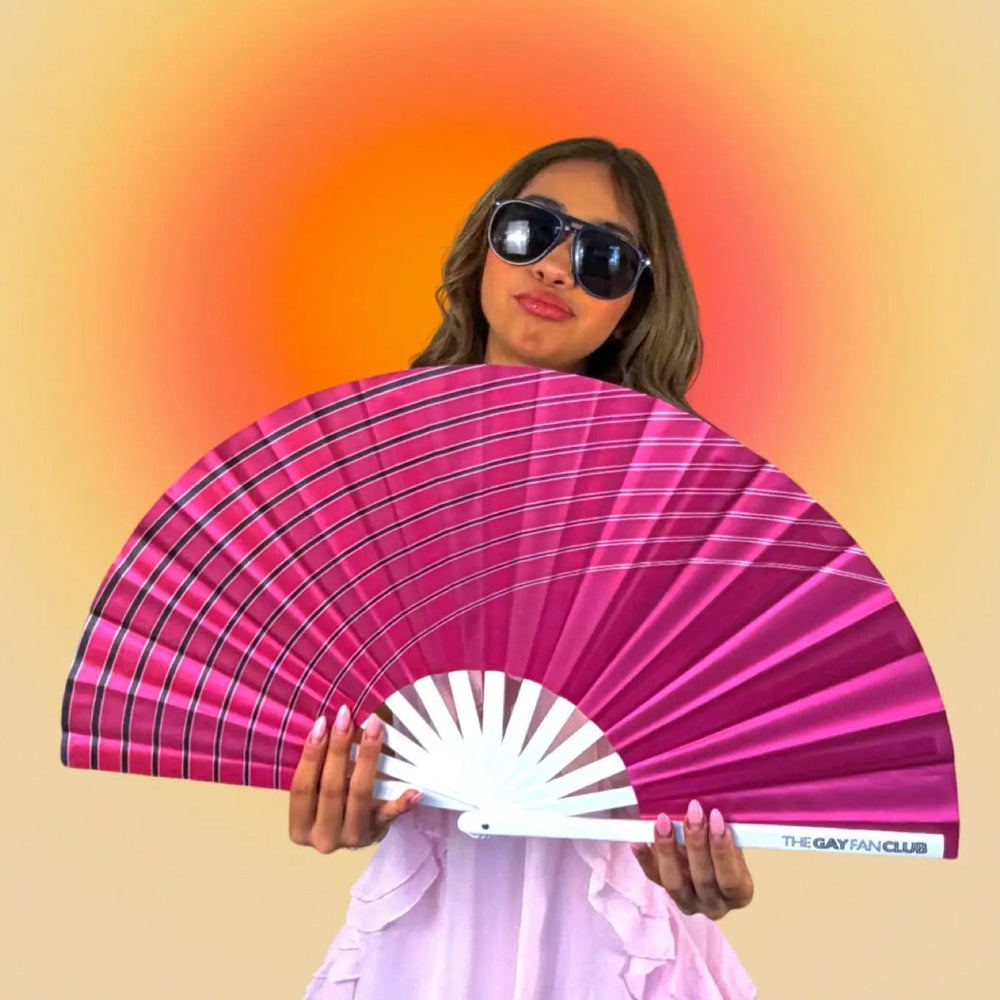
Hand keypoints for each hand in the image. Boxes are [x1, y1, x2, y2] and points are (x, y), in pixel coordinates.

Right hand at [288, 705, 420, 852]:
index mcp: (300, 828)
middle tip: (346, 716)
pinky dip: (402, 802)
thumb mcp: (315, 790)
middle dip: (339, 748)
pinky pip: (391, 815)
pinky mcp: (379, 832)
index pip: (302, 788)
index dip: (311, 754)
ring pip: (360, 794)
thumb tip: (327, 720)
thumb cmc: (328, 802)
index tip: (321, 722)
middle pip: (331, 788)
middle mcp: (324, 837)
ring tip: (374, 728)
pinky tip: (414, 789)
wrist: (354, 831)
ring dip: (368, 757)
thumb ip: (317, 765)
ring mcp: (353, 837)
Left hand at [633, 799, 753, 919]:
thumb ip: (724, 831)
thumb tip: (713, 808)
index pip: (731, 879)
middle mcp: (713, 904)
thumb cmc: (722, 844)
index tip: (716, 816)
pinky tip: (638, 840)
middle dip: (696, 843)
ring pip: (674, 882)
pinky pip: (652, 876)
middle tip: (692, 812)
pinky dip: (644, 858)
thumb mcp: (731, 839)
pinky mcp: (665, 891)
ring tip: (664, 821)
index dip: (723, 850)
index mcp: (738, 893)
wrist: (705, 855)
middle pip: (703, 880)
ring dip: (668, 849)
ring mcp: (687, 901)